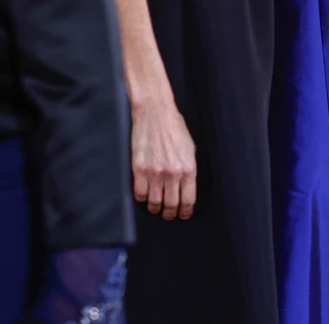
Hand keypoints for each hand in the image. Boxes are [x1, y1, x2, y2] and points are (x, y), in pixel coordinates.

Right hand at [131, 92, 197, 219]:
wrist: (155, 114)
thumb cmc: (174, 128)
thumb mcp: (190, 149)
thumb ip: (189, 169)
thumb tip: (187, 187)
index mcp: (188, 169)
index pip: (188, 200)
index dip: (185, 211)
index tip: (183, 214)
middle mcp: (172, 174)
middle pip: (171, 205)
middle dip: (170, 213)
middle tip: (169, 215)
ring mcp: (154, 173)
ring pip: (154, 202)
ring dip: (155, 208)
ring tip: (156, 208)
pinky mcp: (139, 169)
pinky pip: (139, 194)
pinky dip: (141, 198)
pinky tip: (144, 196)